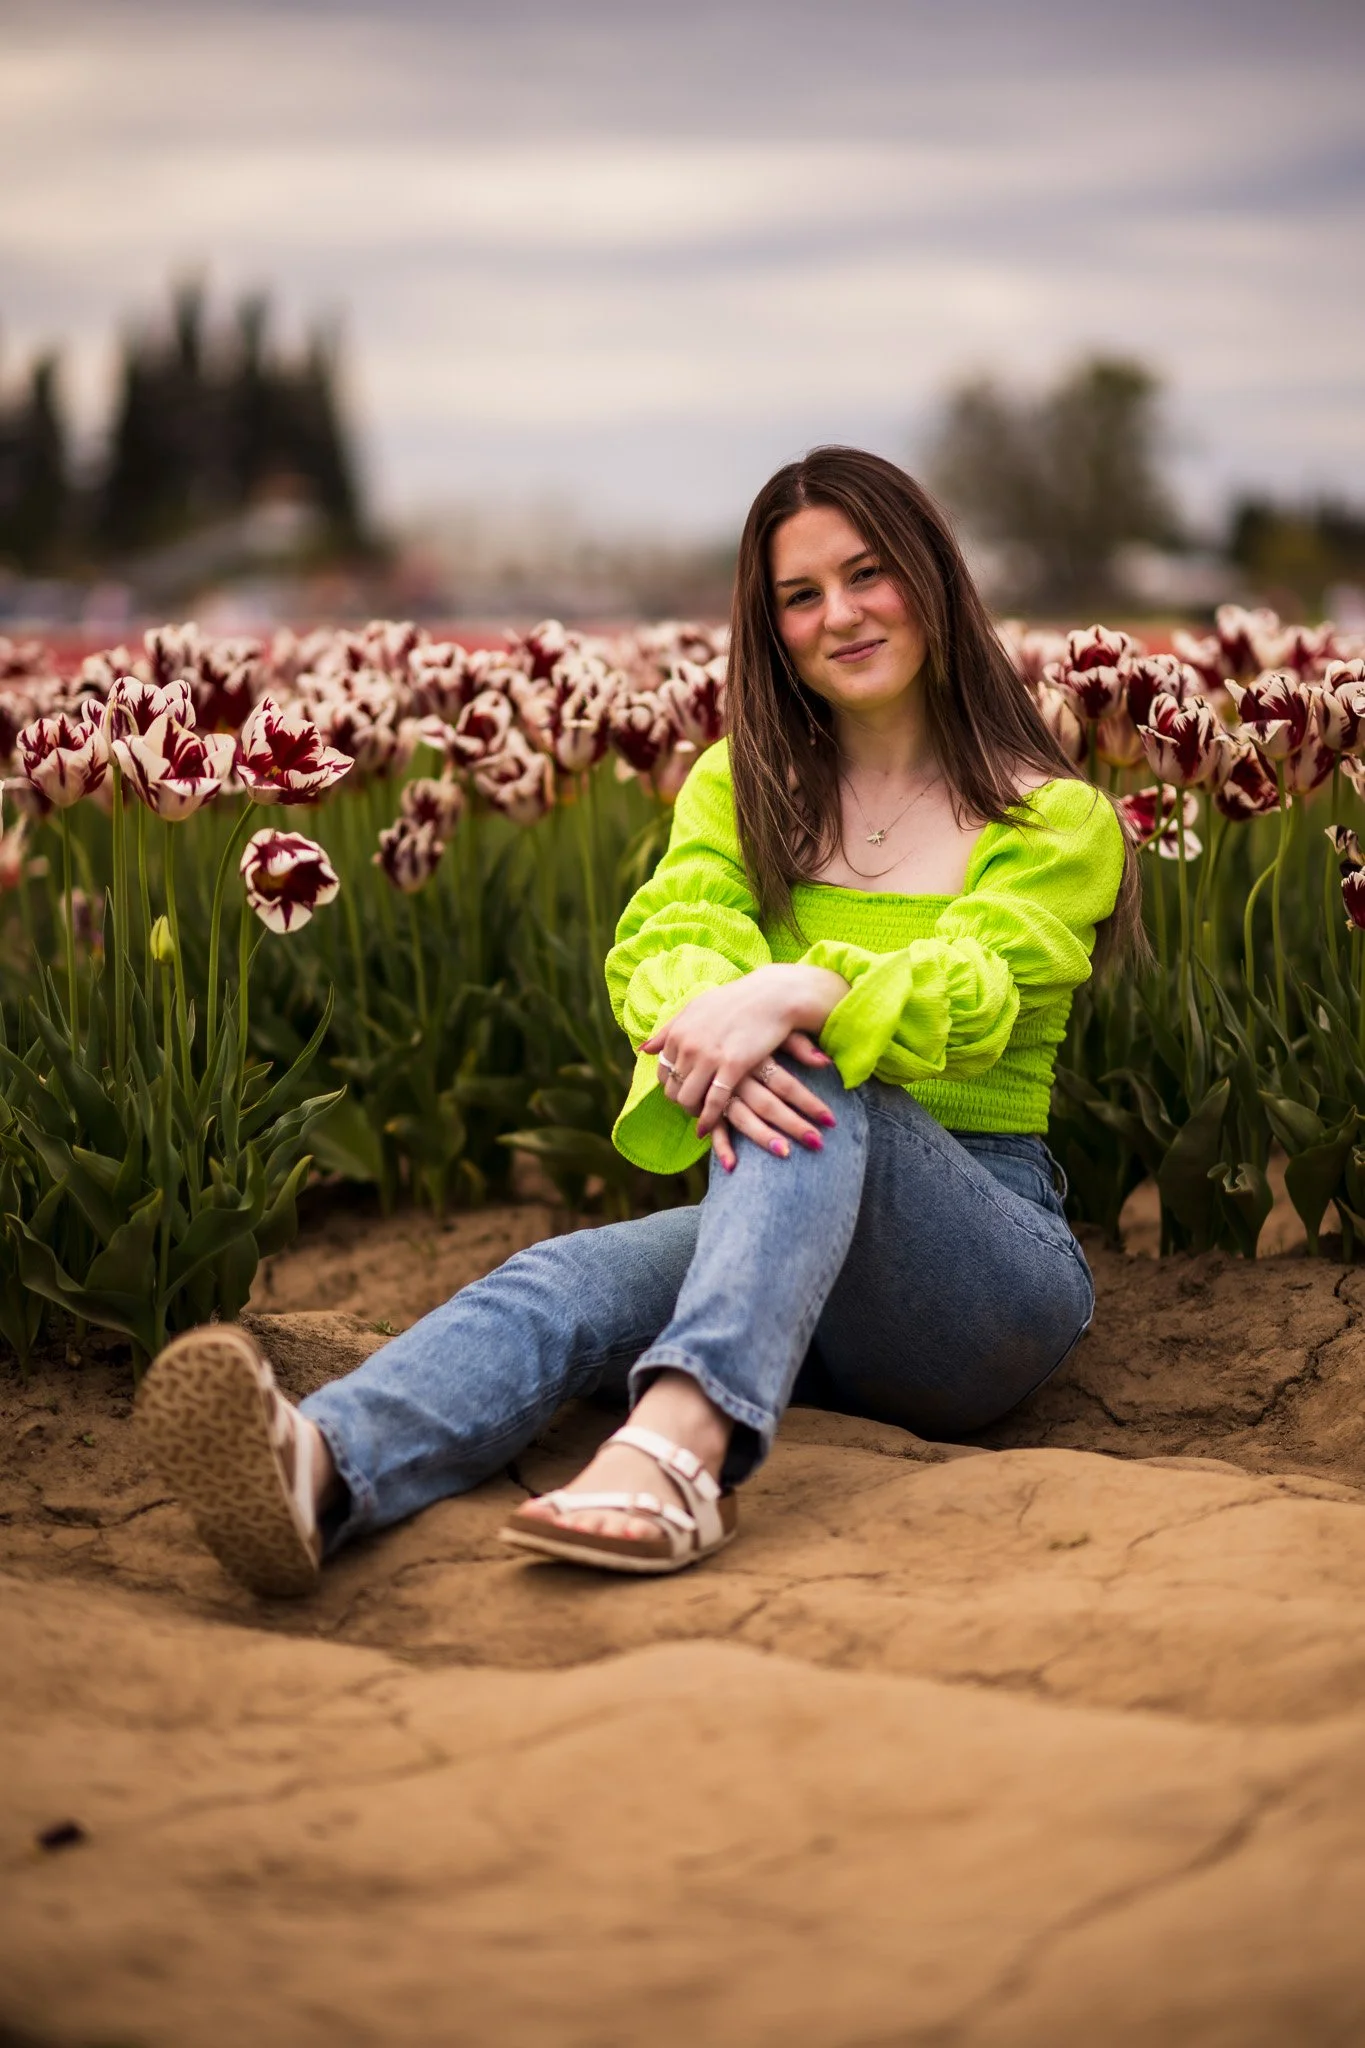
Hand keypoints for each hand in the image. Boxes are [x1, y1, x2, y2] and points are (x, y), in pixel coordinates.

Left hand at [642, 964, 847, 1157]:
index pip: (663, 1072)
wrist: (772, 996)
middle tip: (695, 1107)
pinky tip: (707, 1129)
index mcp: (678, 1032)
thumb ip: (669, 1030)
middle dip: (681, 1102)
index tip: (685, 1092)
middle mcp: (688, 1045)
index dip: (672, 1087)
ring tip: (702, 1116)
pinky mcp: (732, 1066)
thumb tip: (644, 1050)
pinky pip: (714, 1102)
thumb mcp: (696, 1008)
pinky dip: (708, 1119)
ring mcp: (709, 1057)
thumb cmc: (736, 1001)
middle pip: (672, 1089)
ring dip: (692, 1113)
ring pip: (688, 1099)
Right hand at [708, 1032, 834, 1172]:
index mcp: (754, 1055)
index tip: (831, 1121)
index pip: (786, 1084)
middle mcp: (736, 1074)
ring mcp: (717, 1089)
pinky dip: (722, 1145)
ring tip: (785, 1153)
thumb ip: (799, 1045)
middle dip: (793, 1124)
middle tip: (818, 1144)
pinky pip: (713, 1126)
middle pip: (767, 1104)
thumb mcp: (773, 1026)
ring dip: (762, 1136)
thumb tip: (827, 1063)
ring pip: (741, 1117)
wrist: (705, 1017)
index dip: (809, 1102)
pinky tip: (734, 1166)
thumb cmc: (748, 1023)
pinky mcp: (704, 1101)